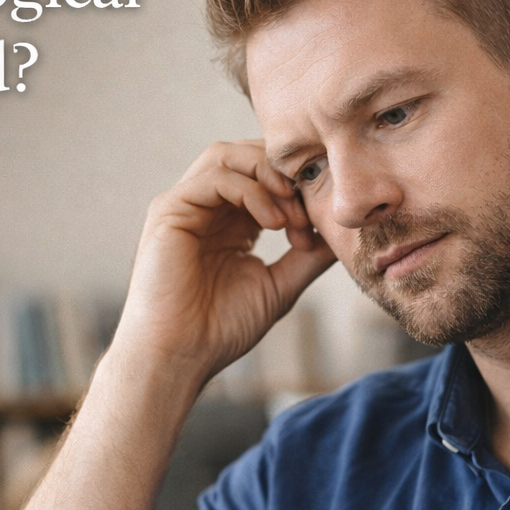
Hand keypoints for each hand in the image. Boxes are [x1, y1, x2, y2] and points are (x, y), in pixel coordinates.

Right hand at [114, 139, 335, 382]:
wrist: (180, 355)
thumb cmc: (220, 329)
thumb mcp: (278, 286)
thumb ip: (307, 257)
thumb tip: (340, 235)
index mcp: (229, 222)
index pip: (264, 175)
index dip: (297, 188)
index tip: (318, 225)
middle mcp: (205, 207)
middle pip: (246, 154)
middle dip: (284, 175)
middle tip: (306, 213)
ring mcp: (184, 205)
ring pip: (227, 155)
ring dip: (267, 176)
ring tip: (289, 216)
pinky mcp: (169, 210)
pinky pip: (213, 177)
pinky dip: (250, 190)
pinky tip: (271, 222)